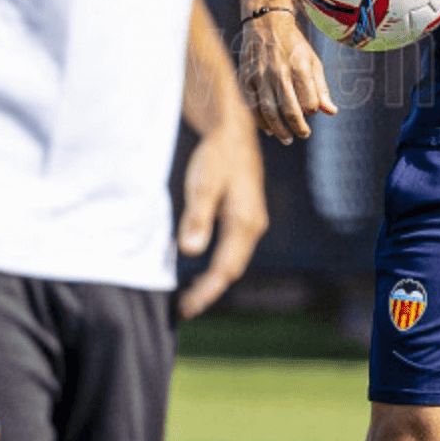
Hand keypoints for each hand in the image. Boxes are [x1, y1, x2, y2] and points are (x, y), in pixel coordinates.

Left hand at [176, 128, 270, 317]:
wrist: (233, 131)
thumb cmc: (215, 157)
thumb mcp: (203, 184)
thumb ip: (197, 217)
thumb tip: (190, 252)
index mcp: (243, 223)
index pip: (225, 269)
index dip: (207, 291)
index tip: (188, 308)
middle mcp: (253, 225)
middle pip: (232, 269)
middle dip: (211, 291)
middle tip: (186, 309)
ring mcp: (252, 220)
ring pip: (235, 260)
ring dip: (215, 279)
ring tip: (193, 295)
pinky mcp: (246, 215)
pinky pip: (234, 249)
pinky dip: (220, 264)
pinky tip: (205, 267)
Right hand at [237, 13, 335, 143]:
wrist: (265, 23)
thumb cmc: (294, 45)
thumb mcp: (313, 61)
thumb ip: (322, 88)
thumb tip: (331, 112)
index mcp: (299, 67)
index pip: (309, 100)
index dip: (313, 110)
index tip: (313, 111)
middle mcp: (278, 72)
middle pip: (288, 109)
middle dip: (297, 127)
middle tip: (303, 135)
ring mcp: (259, 76)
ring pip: (268, 110)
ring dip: (278, 129)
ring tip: (287, 138)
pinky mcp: (245, 78)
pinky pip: (251, 106)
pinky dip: (260, 121)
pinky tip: (268, 128)